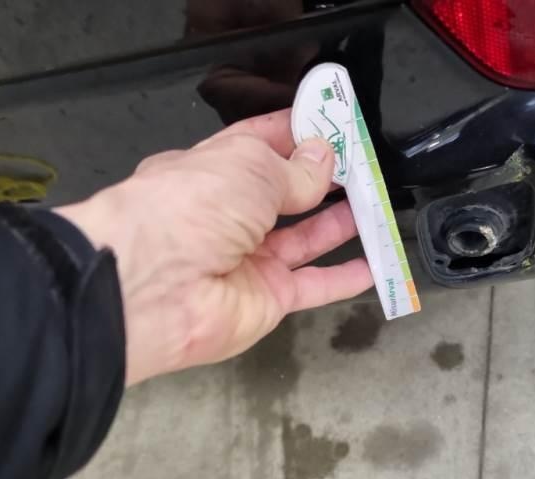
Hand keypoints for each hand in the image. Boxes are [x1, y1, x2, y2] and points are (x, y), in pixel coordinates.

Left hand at [57, 109, 372, 384]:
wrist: (157, 287)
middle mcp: (227, 215)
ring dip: (342, 222)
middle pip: (286, 194)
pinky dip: (346, 277)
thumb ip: (295, 168)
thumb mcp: (249, 166)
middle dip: (324, 179)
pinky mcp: (268, 299)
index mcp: (211, 171)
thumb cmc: (191, 206)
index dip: (297, 133)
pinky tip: (376, 264)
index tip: (334, 124)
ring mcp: (248, 260)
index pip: (259, 145)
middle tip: (364, 166)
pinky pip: (315, 285)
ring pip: (305, 238)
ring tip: (377, 204)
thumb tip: (323, 157)